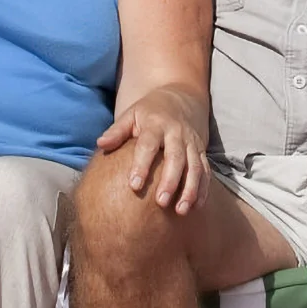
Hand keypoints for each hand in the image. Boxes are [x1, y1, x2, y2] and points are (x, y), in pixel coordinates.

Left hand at [97, 87, 209, 215]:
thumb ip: (117, 131)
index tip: (134, 186)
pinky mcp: (202, 151)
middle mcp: (177, 133)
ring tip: (181, 211)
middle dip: (170, 181)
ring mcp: (192, 143)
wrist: (180, 97)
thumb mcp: (131, 115)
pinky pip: (205, 171)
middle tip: (161, 202)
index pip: (148, 145)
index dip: (142, 165)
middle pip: (176, 158)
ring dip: (190, 189)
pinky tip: (196, 207)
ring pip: (194, 167)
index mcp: (156, 124)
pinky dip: (203, 189)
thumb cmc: (149, 112)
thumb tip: (100, 144)